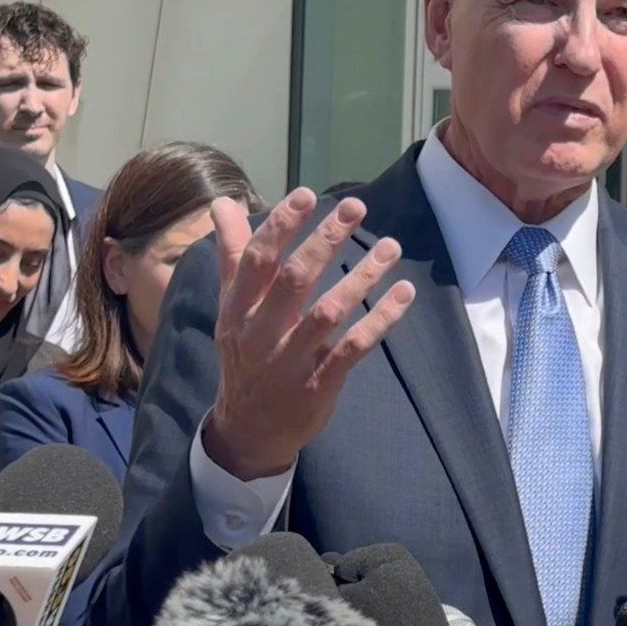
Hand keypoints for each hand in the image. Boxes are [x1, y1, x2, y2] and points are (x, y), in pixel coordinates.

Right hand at [202, 189, 415, 480]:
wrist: (248, 430)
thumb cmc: (244, 356)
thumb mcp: (231, 308)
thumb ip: (232, 255)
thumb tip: (223, 204)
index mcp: (238, 309)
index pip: (257, 260)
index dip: (281, 226)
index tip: (307, 195)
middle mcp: (261, 332)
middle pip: (294, 280)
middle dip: (325, 240)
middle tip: (356, 207)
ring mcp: (291, 359)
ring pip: (329, 311)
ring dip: (362, 277)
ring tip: (390, 246)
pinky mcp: (319, 383)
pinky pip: (354, 346)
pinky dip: (380, 318)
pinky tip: (403, 293)